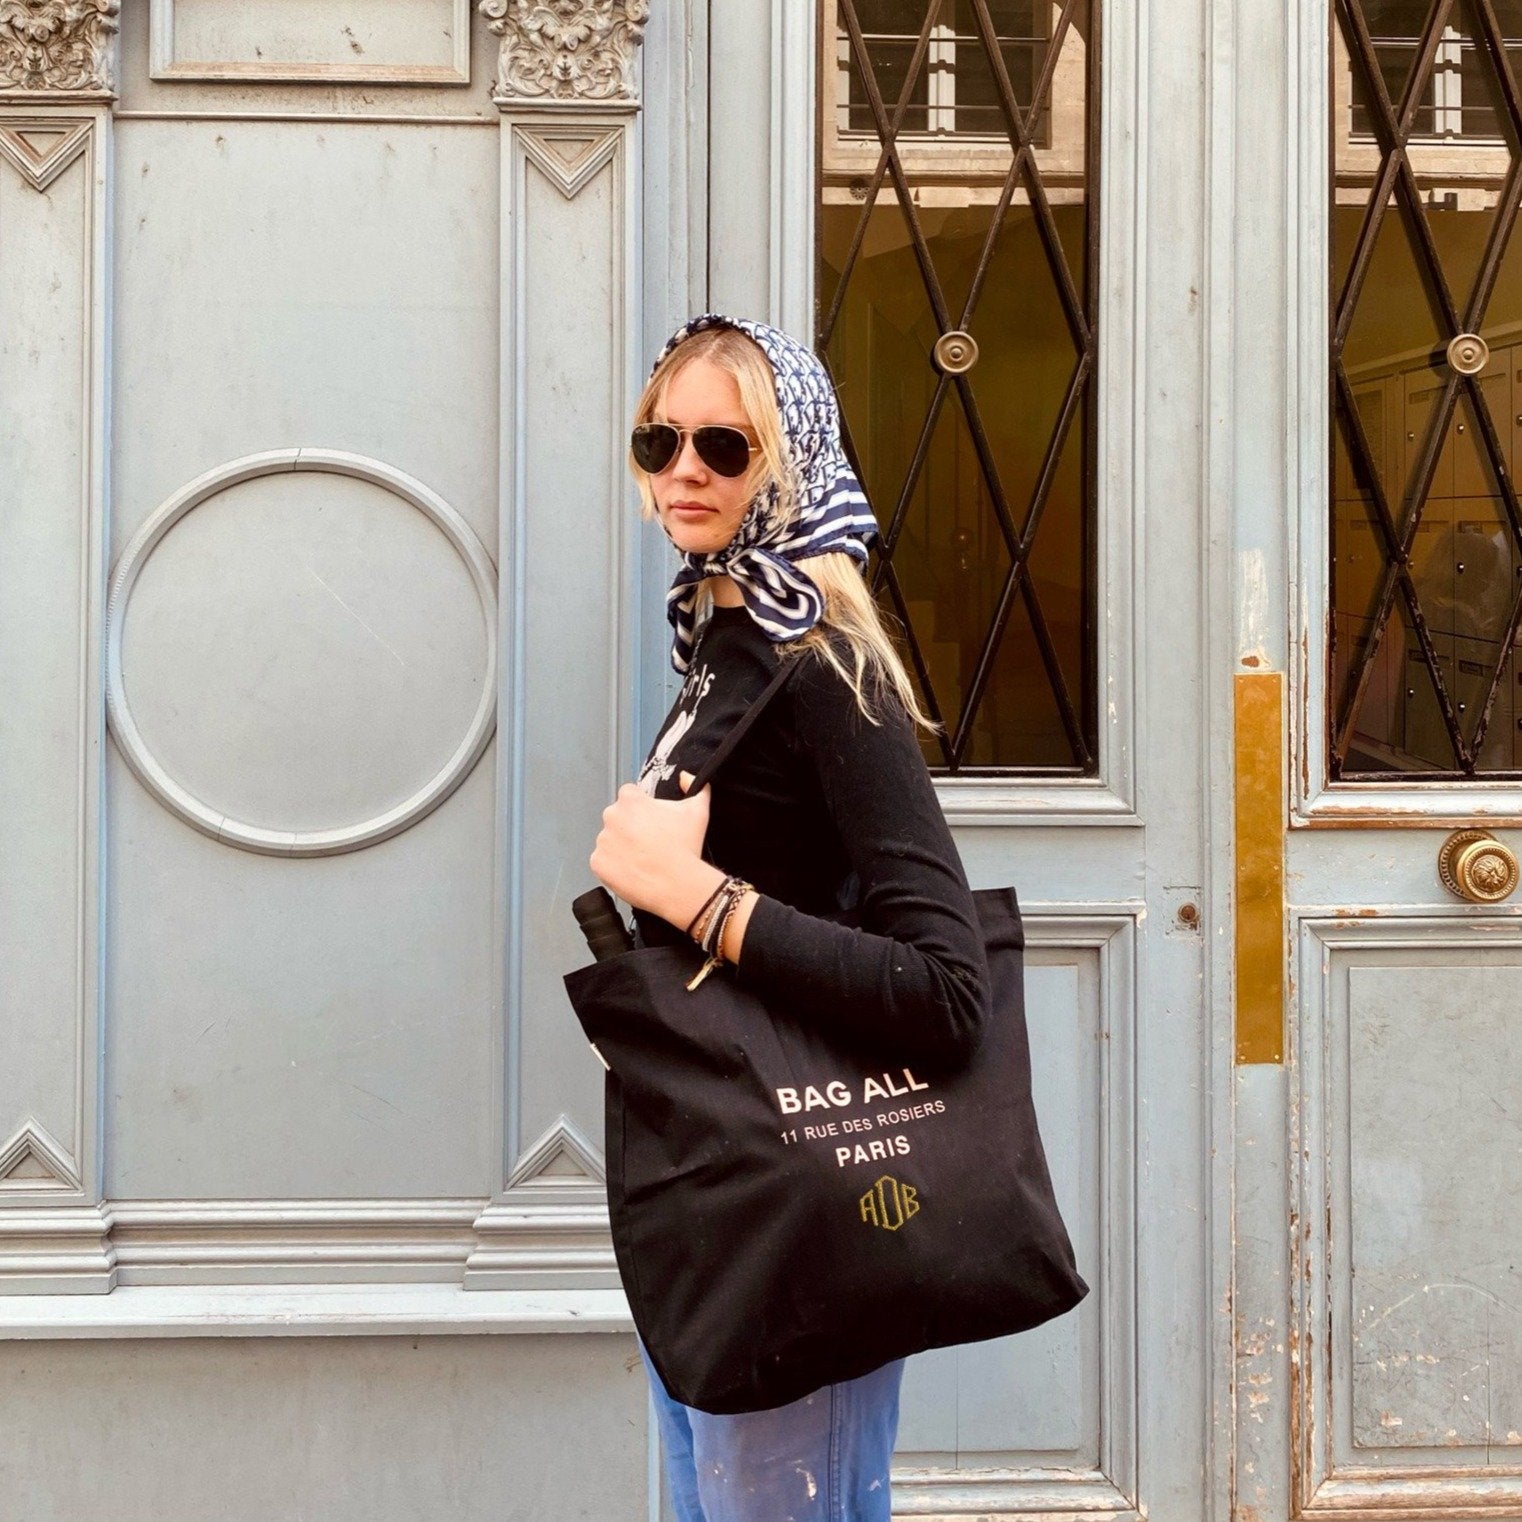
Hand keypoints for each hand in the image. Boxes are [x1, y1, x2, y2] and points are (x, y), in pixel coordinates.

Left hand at [590, 771, 720, 923]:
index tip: (652, 821)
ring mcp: (603, 841)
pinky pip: (603, 861)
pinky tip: (633, 870)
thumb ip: (693, 785)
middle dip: (630, 827)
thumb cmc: (686, 846)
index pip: (629, 795)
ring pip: (610, 840)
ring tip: (642, 859)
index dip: (642, 807)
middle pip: (617, 817)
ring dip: (622, 846)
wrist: (678, 884)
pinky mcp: (598, 863)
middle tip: (649, 842)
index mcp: (630, 800)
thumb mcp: (698, 809)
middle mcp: (611, 817)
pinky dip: (614, 866)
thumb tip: (685, 777)